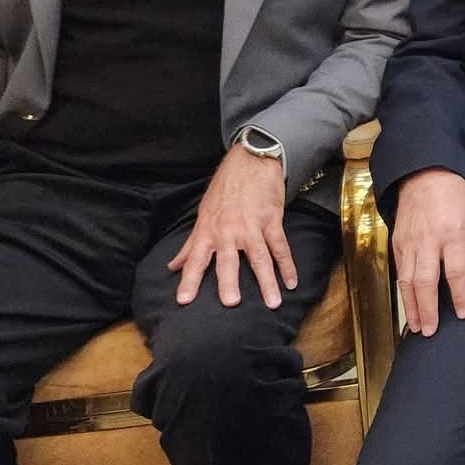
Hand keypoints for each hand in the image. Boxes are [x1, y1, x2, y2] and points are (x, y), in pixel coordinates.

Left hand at [168, 145, 293, 309]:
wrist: (250, 161)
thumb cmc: (224, 189)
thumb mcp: (203, 215)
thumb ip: (190, 244)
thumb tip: (173, 266)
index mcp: (208, 231)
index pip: (195, 259)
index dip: (189, 280)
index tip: (184, 301)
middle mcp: (228, 231)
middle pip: (228, 261)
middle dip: (228, 282)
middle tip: (230, 303)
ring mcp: (251, 226)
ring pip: (260, 258)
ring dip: (267, 281)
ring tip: (272, 303)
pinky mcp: (272, 220)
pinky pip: (280, 247)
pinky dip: (287, 266)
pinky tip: (291, 282)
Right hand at [391, 168, 464, 335]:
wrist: (423, 174)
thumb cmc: (455, 195)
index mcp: (452, 233)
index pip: (456, 271)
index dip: (460, 295)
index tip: (463, 313)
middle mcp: (428, 240)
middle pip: (426, 281)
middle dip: (429, 309)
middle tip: (432, 331)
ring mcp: (409, 243)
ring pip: (407, 280)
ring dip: (412, 306)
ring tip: (418, 326)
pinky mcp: (397, 243)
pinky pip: (399, 271)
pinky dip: (403, 291)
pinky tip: (409, 305)